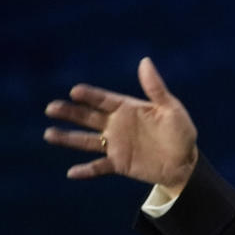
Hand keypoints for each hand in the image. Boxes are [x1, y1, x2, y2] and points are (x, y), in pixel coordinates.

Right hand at [44, 57, 197, 196]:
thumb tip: (145, 61)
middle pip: (89, 117)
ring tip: (49, 134)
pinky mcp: (119, 163)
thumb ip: (156, 88)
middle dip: (70, 112)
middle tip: (51, 108)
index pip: (104, 99)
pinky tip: (71, 173)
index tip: (74, 91)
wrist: (185, 162)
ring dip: (68, 138)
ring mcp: (116, 144)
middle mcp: (117, 125)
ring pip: (86, 140)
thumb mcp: (171, 109)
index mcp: (129, 108)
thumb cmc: (181, 132)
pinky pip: (99, 167)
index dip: (90, 96)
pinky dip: (86, 170)